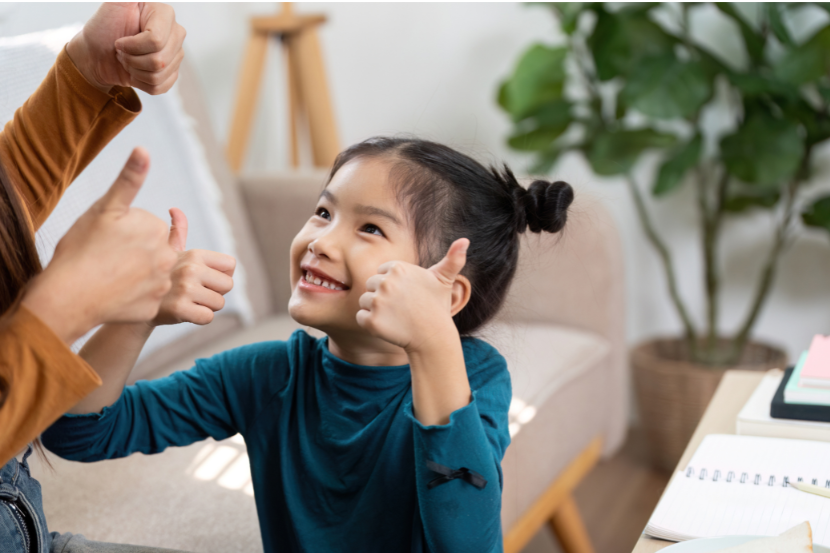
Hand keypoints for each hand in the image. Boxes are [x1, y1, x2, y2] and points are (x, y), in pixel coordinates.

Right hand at [22, 148, 176, 343]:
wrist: (69, 295)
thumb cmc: (82, 248)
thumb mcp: (105, 208)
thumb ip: (129, 179)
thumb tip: (143, 149)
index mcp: (158, 231)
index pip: (148, 225)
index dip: (126, 230)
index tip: (109, 238)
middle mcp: (168, 258)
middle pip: (153, 249)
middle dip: (135, 250)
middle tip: (107, 256)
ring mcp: (162, 285)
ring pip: (151, 273)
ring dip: (136, 272)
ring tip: (111, 274)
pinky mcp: (154, 308)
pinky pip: (146, 297)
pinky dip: (133, 295)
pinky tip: (115, 293)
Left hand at [66, 2, 185, 94]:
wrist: (96, 53)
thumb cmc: (103, 28)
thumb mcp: (115, 4)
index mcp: (165, 14)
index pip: (156, 40)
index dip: (132, 46)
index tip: (119, 40)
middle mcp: (175, 33)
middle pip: (160, 60)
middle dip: (133, 60)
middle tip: (122, 51)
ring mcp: (176, 54)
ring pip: (159, 75)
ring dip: (135, 71)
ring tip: (128, 60)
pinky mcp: (172, 73)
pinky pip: (161, 87)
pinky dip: (141, 83)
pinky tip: (135, 71)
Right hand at [152, 208, 235, 325]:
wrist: (132, 301)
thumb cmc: (157, 275)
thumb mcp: (166, 251)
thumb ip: (177, 231)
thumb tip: (175, 209)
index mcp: (194, 253)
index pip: (231, 265)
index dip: (220, 274)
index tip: (203, 277)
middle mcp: (190, 268)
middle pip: (228, 286)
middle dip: (215, 292)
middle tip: (193, 291)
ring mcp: (184, 289)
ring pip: (219, 304)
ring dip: (205, 306)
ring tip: (186, 300)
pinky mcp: (179, 309)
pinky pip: (207, 318)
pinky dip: (198, 318)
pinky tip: (183, 311)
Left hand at [356, 239, 469, 351]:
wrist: (433, 338)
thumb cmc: (437, 307)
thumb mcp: (444, 281)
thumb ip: (452, 259)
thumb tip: (465, 240)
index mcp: (398, 268)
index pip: (381, 272)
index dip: (393, 285)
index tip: (406, 296)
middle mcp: (386, 282)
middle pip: (371, 286)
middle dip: (383, 297)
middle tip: (402, 308)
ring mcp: (377, 302)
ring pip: (365, 301)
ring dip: (376, 310)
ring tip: (396, 317)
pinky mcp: (371, 321)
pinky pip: (361, 317)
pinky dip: (371, 324)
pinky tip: (388, 326)